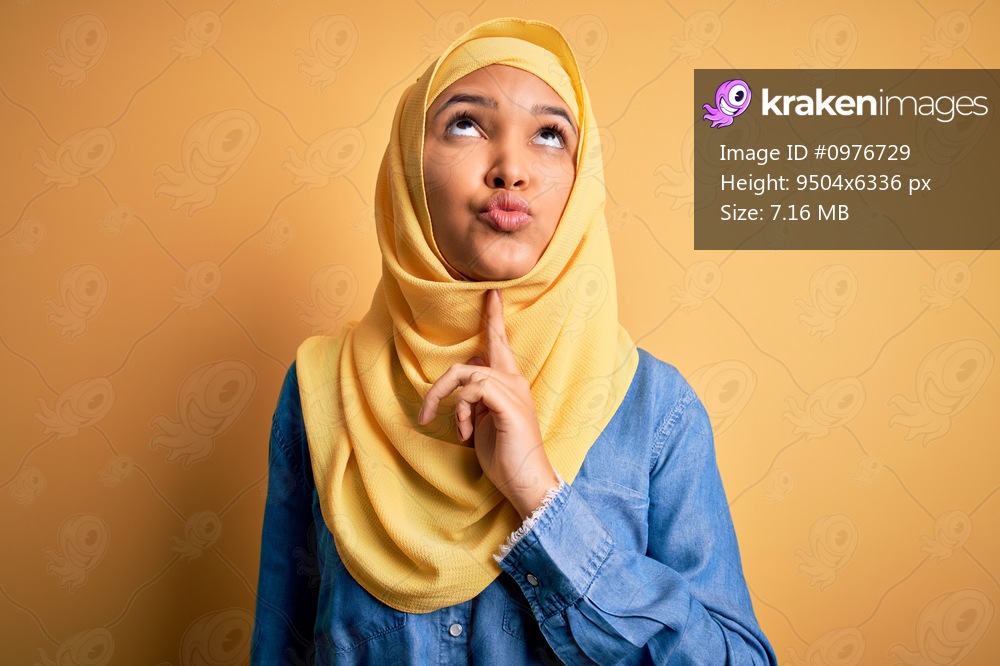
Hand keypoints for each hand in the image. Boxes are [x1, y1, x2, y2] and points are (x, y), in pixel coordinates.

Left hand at [418, 289, 559, 517]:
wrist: (526, 482)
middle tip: (486, 303)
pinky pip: (474, 390)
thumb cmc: (505, 456)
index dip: (495, 319)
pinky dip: (461, 410)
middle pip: (489, 345)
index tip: (492, 294)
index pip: (501, 345)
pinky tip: (465, 432)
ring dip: (449, 398)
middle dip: (488, 324)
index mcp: (511, 384)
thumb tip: (462, 387)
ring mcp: (514, 392)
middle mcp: (515, 382)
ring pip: (468, 372)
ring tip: (456, 428)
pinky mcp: (509, 406)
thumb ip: (476, 400)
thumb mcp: (483, 423)